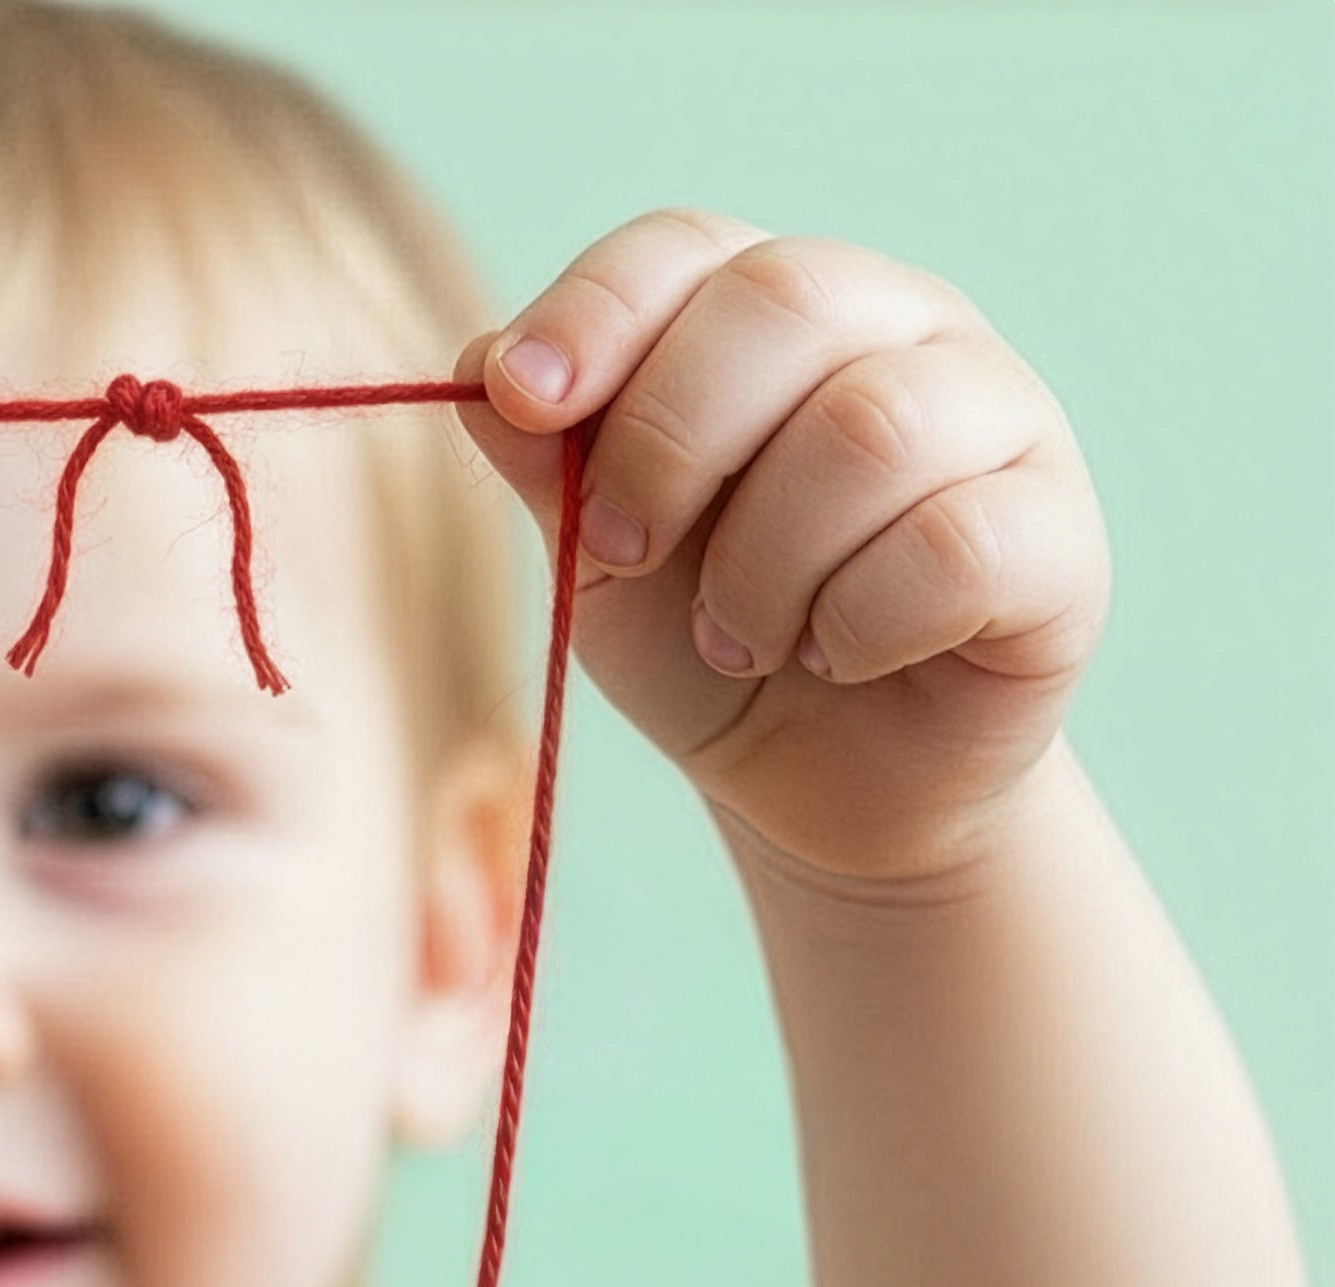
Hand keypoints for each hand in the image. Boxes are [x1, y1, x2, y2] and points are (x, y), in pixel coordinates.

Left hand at [456, 213, 1106, 888]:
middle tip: (626, 559)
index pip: (688, 246)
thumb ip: (550, 467)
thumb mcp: (601, 568)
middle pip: (786, 301)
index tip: (523, 398)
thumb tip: (477, 370)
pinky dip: (858, 623)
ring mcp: (998, 418)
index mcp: (775, 315)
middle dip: (670, 443)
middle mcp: (899, 331)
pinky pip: (950, 546)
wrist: (824, 793)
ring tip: (735, 641)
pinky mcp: (1055, 535)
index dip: (599, 310)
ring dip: (762, 564)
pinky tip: (839, 659)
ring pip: (871, 428)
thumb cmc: (712, 652)